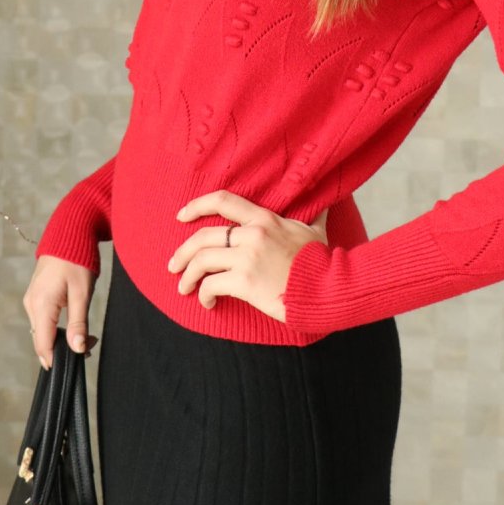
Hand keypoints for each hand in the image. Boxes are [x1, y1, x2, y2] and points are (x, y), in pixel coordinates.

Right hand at [22, 254, 98, 370]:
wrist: (69, 232)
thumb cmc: (77, 260)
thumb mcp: (82, 293)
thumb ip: (78, 322)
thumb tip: (77, 349)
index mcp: (41, 305)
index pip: (43, 344)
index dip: (55, 360)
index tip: (73, 368)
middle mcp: (31, 304)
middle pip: (42, 340)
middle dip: (63, 349)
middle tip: (91, 346)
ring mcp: (32, 300)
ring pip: (43, 331)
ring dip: (62, 339)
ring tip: (88, 336)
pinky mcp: (36, 296)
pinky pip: (43, 320)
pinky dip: (57, 328)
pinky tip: (75, 325)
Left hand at [167, 189, 329, 322]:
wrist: (330, 287)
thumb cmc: (322, 261)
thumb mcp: (314, 231)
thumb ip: (312, 215)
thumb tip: (325, 203)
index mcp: (263, 218)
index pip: (222, 201)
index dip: (196, 206)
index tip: (180, 216)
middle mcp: (251, 234)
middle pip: (202, 236)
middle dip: (182, 252)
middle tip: (173, 265)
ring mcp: (247, 257)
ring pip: (201, 261)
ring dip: (187, 276)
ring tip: (183, 288)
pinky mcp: (245, 282)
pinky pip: (211, 285)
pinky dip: (204, 295)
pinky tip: (208, 303)